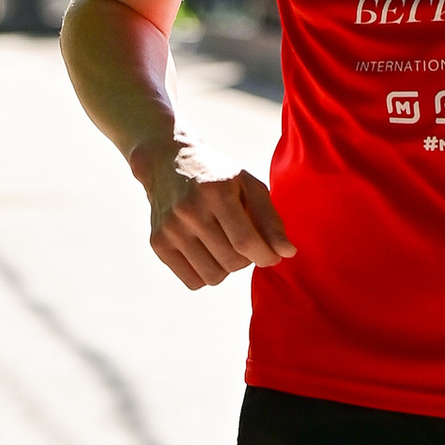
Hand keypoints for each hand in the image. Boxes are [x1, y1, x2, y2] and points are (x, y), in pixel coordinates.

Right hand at [136, 142, 296, 289]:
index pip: (246, 242)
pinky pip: (193, 282)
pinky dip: (205, 273)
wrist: (167, 162)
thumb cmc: (218, 176)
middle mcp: (189, 211)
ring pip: (213, 277)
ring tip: (223, 244)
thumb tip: (287, 253)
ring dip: (226, 267)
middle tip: (242, 240)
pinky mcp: (158, 243)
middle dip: (246, 259)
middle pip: (232, 263)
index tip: (271, 256)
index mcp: (216, 192)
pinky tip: (205, 251)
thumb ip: (271, 220)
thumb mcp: (249, 185)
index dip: (265, 256)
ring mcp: (170, 229)